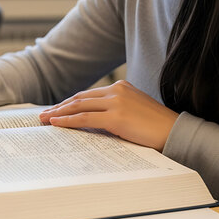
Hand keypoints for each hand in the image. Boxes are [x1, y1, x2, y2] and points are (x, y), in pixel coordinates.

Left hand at [38, 80, 178, 151]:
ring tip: (44, 120)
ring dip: (58, 113)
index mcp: (121, 87)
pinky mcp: (116, 116)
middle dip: (59, 107)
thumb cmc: (156, 127)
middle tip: (43, 115)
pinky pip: (84, 118)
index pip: (88, 94)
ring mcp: (116, 102)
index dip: (69, 103)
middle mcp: (117, 90)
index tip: (56, 109)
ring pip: (79, 106)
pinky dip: (67, 121)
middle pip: (80, 98)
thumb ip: (116, 110)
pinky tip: (56, 124)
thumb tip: (93, 121)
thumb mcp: (134, 112)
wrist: (175, 132)